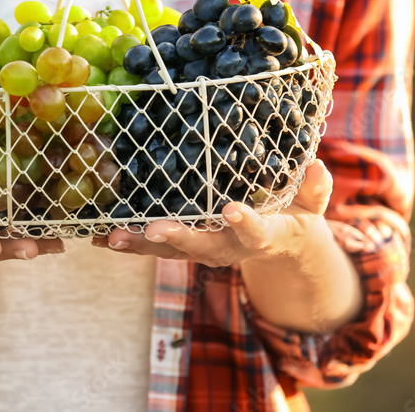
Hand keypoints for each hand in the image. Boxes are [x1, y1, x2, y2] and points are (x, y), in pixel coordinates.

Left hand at [92, 160, 333, 265]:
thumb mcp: (312, 205)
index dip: (245, 223)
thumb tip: (316, 164)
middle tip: (152, 229)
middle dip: (177, 238)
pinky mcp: (185, 247)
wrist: (280, 250)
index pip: (256, 231)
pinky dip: (128, 242)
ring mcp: (204, 250)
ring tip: (109, 236)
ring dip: (140, 244)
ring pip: (170, 251)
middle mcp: (229, 248)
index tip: (232, 209)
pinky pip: (155, 248)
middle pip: (202, 246)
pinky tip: (98, 236)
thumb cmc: (295, 216)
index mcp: (264, 236)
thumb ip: (315, 189)